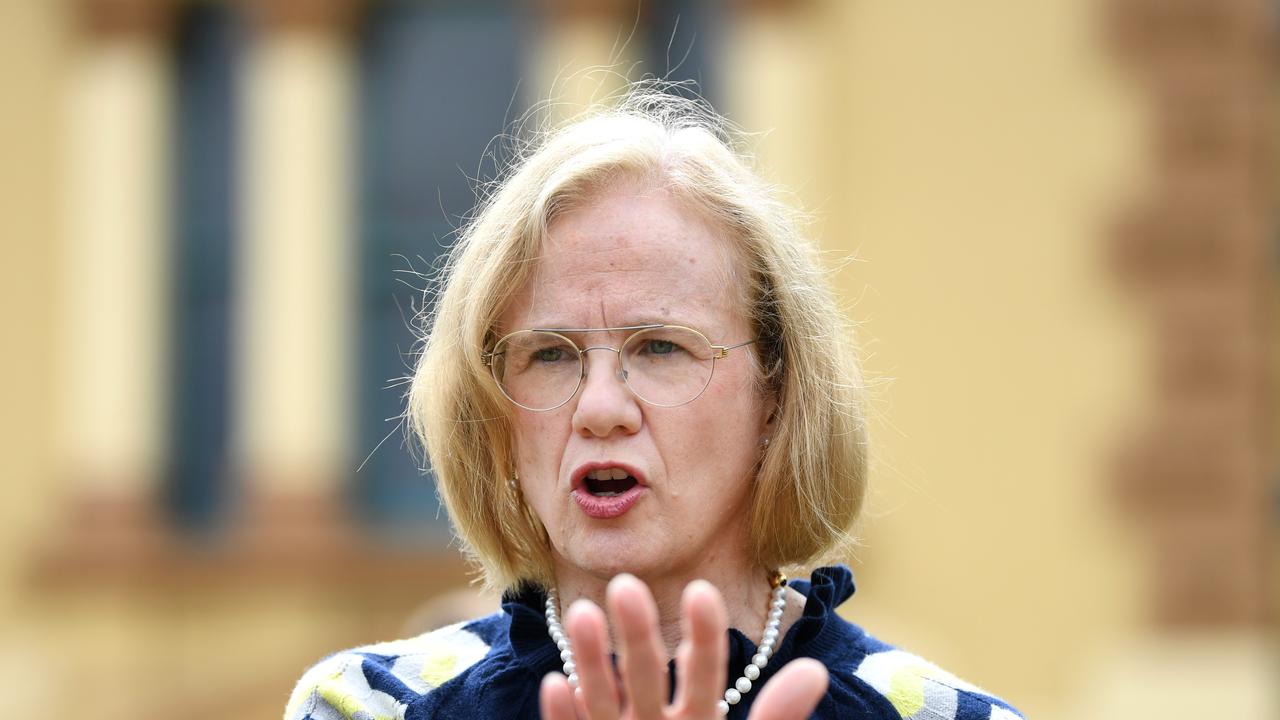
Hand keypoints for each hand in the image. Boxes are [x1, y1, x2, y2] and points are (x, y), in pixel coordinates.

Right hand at [539, 575, 827, 719]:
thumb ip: (774, 719)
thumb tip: (816, 668)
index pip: (703, 673)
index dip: (703, 636)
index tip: (701, 593)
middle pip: (646, 674)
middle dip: (638, 633)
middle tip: (627, 584)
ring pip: (603, 698)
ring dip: (592, 660)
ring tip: (583, 614)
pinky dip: (566, 717)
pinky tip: (557, 685)